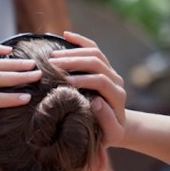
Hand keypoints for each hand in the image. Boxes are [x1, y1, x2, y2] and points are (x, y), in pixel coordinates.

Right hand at [48, 30, 126, 146]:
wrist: (117, 126)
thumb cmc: (108, 134)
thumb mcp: (111, 135)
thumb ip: (107, 121)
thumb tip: (97, 101)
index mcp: (117, 95)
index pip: (100, 81)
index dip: (83, 80)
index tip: (64, 83)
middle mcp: (116, 80)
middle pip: (96, 62)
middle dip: (74, 62)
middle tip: (52, 64)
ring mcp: (111, 71)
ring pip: (94, 53)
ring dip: (73, 52)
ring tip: (53, 56)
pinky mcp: (104, 67)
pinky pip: (94, 49)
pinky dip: (80, 41)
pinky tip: (65, 35)